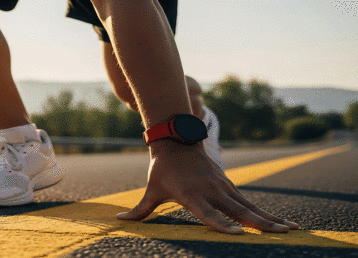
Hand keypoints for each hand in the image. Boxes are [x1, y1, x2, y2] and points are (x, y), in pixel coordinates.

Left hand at [116, 140, 298, 233]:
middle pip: (238, 210)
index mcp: (191, 195)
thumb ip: (140, 210)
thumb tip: (119, 221)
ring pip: (249, 206)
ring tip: (290, 231)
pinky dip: (267, 212)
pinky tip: (282, 223)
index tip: (236, 234)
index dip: (220, 224)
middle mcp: (211, 191)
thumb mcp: (151, 189)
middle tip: (279, 234)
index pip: (208, 213)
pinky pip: (250, 202)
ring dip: (270, 219)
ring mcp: (223, 187)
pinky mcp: (229, 185)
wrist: (177, 140)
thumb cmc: (162, 169)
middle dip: (259, 223)